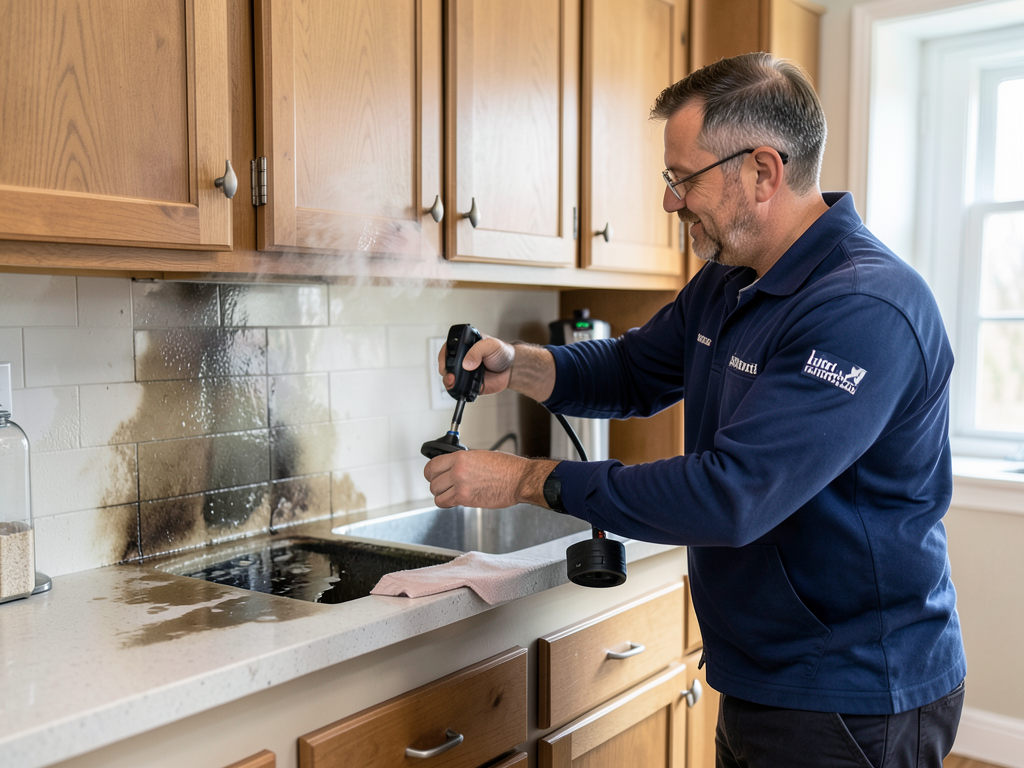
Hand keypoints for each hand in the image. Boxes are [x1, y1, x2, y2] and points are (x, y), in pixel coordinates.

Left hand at [424, 450, 556, 509]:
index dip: (431, 472)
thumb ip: (464, 462)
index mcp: (461, 458)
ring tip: (449, 493)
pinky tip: (454, 500)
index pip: (433, 466)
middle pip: (433, 481)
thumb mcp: (482, 456)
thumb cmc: (507, 468)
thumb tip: (454, 467)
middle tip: (443, 485)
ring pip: (437, 494)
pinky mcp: (466, 500)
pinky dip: (447, 503)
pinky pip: (445, 503)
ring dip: (441, 495)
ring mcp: (461, 486)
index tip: (433, 475)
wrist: (520, 480)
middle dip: (436, 484)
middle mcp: (458, 471)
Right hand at [438, 334, 515, 396]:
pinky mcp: (469, 385)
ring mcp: (464, 373)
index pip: (447, 350)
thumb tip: (466, 364)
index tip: (445, 363)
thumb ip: (477, 351)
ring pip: (449, 378)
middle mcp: (461, 360)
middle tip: (451, 375)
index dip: (443, 356)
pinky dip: (456, 391)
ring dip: (448, 382)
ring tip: (453, 382)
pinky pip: (459, 389)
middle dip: (445, 371)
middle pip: (445, 365)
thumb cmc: (501, 352)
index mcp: (464, 346)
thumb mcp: (490, 345)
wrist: (512, 368)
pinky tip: (459, 390)